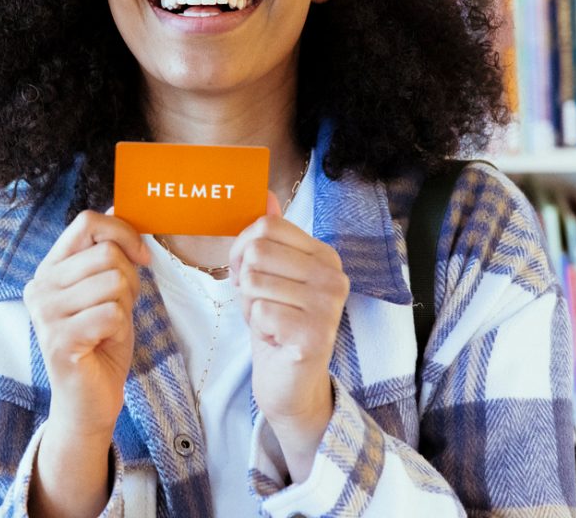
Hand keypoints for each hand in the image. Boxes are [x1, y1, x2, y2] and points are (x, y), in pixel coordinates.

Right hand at [23, 209, 149, 440]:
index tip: (142, 257)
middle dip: (129, 279)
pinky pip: (112, 312)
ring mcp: (45, 314)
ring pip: (114, 282)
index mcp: (49, 269)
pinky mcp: (59, 340)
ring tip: (109, 326)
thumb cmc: (101, 342)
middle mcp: (39, 287)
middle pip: (107, 254)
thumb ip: (107, 251)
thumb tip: (120, 204)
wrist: (90, 400)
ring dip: (126, 306)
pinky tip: (104, 342)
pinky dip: (120, 328)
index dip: (123, 233)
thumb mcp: (107, 288)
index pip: (87, 222)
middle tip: (121, 307)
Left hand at [229, 192, 349, 477]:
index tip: (249, 275)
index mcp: (325, 255)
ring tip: (271, 323)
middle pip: (256, 251)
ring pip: (254, 282)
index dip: (242, 250)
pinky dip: (257, 328)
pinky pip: (259, 311)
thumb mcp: (270, 275)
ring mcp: (328, 305)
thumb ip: (270, 235)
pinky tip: (276, 339)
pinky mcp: (315, 334)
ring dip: (250, 307)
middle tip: (263, 305)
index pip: (266, 225)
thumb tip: (264, 192)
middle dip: (245, 282)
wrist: (290, 383)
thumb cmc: (278, 325)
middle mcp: (334, 276)